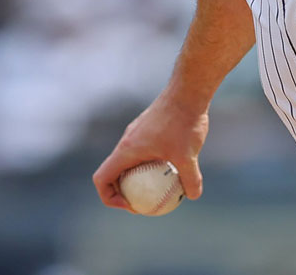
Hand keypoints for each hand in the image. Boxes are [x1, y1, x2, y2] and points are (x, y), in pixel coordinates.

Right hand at [92, 94, 208, 211]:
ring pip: (129, 161)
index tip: (132, 205)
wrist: (188, 90)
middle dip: (123, 192)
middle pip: (113, 172)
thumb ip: (190, 178)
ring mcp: (137, 134)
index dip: (109, 197)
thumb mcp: (189, 155)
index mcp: (126, 150)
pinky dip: (150, 163)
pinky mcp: (149, 127)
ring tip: (161, 188)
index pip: (102, 179)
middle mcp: (127, 142)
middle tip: (146, 203)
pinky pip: (143, 151)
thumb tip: (193, 196)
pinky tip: (176, 166)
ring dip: (137, 177)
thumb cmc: (184, 122)